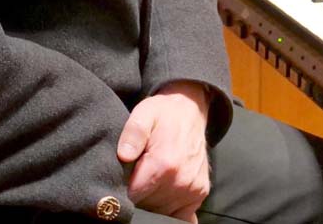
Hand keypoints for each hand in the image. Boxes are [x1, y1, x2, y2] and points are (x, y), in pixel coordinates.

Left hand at [116, 81, 210, 222]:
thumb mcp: (143, 114)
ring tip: (151, 177)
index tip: (123, 176)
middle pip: (146, 206)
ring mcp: (193, 189)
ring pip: (160, 211)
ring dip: (152, 200)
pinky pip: (178, 214)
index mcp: (164, 164)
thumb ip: (132, 133)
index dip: (123, 189)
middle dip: (138, 194)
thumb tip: (124, 155)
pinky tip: (164, 189)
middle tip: (138, 172)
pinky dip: (168, 207)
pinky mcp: (200, 193)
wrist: (190, 110)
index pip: (132, 195)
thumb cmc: (163, 114)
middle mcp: (181, 181)